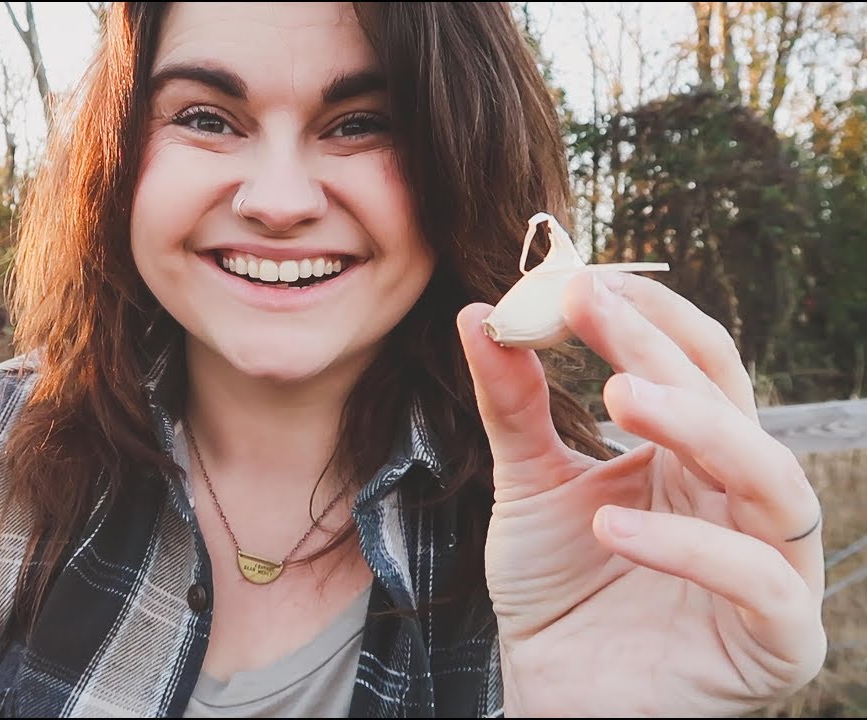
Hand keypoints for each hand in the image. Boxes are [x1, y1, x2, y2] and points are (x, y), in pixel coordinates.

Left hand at [457, 272, 825, 716]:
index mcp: (695, 458)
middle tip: (592, 310)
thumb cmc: (555, 591)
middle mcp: (741, 501)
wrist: (550, 690)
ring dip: (699, 428)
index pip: (695, 367)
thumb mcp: (527, 486)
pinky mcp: (775, 641)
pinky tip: (612, 528)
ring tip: (616, 400)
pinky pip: (760, 582)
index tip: (578, 280)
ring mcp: (770, 569)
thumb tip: (480, 314)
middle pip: (731, 406)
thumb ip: (513, 407)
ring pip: (772, 480)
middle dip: (662, 353)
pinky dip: (691, 549)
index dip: (646, 320)